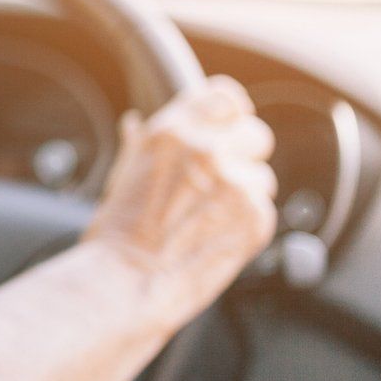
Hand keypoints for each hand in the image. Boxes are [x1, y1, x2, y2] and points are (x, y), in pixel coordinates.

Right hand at [83, 75, 277, 325]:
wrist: (127, 283)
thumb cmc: (116, 236)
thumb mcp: (121, 177)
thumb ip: (141, 145)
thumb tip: (135, 123)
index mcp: (172, 132)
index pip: (225, 97)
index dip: (230, 115)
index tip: (228, 130)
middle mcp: (207, 150)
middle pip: (256, 134)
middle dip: (243, 158)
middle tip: (217, 187)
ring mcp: (235, 183)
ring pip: (262, 178)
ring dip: (244, 197)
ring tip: (208, 223)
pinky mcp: (256, 218)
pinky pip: (264, 212)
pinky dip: (247, 227)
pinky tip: (215, 240)